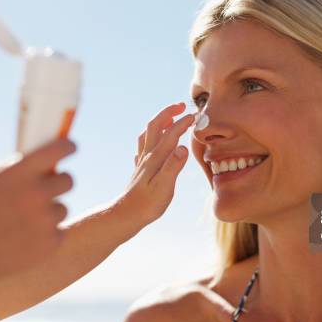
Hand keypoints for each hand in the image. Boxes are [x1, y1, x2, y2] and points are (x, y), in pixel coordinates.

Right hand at [0, 138, 76, 286]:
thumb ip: (12, 167)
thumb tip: (40, 158)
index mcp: (19, 174)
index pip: (56, 151)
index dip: (67, 147)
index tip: (70, 147)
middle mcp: (37, 194)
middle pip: (69, 180)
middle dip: (59, 182)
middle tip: (48, 187)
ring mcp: (47, 219)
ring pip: (62, 207)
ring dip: (49, 211)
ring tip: (24, 220)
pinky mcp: (53, 241)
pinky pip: (59, 229)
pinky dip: (47, 232)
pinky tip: (26, 236)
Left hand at [111, 102, 193, 232]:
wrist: (127, 215)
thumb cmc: (147, 204)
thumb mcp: (164, 187)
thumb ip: (173, 166)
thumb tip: (183, 147)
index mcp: (156, 158)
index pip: (171, 134)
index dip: (183, 123)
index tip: (195, 116)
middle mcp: (148, 156)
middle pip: (156, 126)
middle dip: (168, 112)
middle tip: (181, 106)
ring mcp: (142, 161)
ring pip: (149, 133)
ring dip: (160, 121)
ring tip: (170, 117)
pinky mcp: (140, 168)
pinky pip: (144, 145)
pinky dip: (152, 136)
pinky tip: (154, 140)